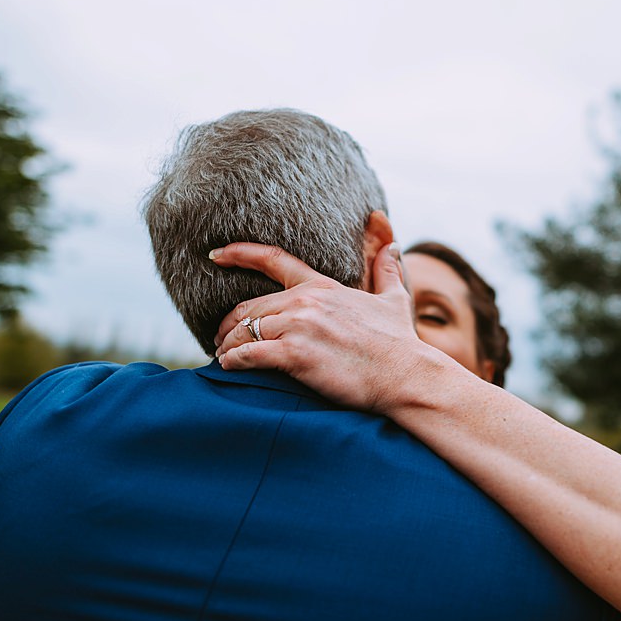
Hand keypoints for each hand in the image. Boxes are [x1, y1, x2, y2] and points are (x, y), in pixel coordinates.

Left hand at [209, 242, 430, 412]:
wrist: (405, 376)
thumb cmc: (399, 343)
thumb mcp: (395, 300)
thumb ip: (387, 271)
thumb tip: (393, 245)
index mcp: (323, 286)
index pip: (273, 260)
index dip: (239, 254)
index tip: (215, 255)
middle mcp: (306, 302)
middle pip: (250, 305)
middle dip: (230, 322)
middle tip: (219, 337)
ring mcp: (299, 327)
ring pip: (244, 331)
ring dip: (228, 345)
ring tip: (223, 356)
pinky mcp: (295, 355)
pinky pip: (248, 355)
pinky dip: (234, 361)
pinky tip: (229, 367)